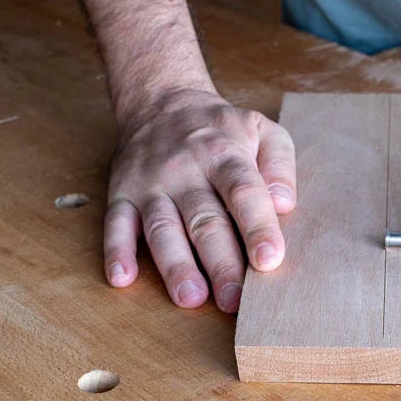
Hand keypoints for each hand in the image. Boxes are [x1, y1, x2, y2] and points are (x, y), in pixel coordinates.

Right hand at [103, 88, 295, 311]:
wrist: (160, 100)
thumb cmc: (221, 129)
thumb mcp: (262, 131)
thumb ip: (279, 165)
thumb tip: (284, 204)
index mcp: (224, 154)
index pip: (244, 192)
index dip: (257, 227)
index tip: (269, 260)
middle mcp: (185, 169)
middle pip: (204, 220)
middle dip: (220, 263)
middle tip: (234, 300)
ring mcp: (150, 183)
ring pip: (163, 228)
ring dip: (175, 265)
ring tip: (191, 298)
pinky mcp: (121, 193)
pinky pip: (116, 223)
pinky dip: (116, 251)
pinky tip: (123, 278)